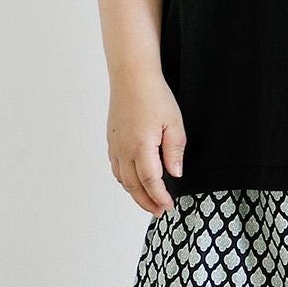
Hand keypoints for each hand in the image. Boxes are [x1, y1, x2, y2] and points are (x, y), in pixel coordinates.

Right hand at [106, 73, 185, 216]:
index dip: (160, 198)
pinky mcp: (112, 140)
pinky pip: (116, 168)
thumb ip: (174, 151)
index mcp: (141, 146)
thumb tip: (174, 174)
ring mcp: (116, 145)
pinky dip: (125, 180)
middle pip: (134, 186)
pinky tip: (134, 183)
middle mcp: (125, 149)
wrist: (131, 75)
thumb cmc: (154, 95)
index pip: (151, 182)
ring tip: (149, 201)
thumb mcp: (174, 123)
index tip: (169, 206)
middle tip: (160, 211)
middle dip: (147, 202)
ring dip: (135, 194)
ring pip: (123, 179)